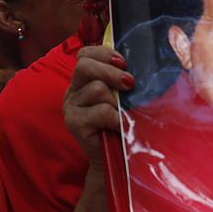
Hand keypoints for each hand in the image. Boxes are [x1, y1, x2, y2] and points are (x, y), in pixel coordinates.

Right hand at [64, 46, 134, 168]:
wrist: (117, 158)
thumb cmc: (122, 124)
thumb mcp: (122, 97)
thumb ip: (122, 80)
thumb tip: (141, 64)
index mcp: (83, 80)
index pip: (85, 55)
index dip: (104, 54)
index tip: (124, 63)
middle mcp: (73, 90)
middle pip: (85, 66)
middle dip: (110, 72)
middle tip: (130, 83)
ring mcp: (71, 107)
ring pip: (97, 89)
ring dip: (116, 101)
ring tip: (122, 114)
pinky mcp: (74, 123)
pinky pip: (100, 111)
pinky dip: (116, 117)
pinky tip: (120, 126)